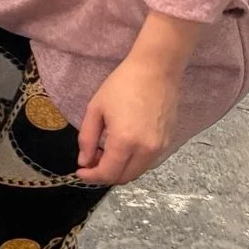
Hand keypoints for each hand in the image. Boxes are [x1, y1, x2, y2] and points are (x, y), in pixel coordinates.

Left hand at [75, 55, 180, 184]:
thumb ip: (87, 138)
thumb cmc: (122, 85)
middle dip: (104, 174)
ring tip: (105, 152)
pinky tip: (123, 147)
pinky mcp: (169, 142)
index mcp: (125, 141)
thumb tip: (84, 161)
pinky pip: (148, 161)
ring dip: (120, 169)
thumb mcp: (96, 109)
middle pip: (124, 177)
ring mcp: (160, 147)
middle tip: (91, 160)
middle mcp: (146, 150)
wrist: (156, 71)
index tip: (80, 171)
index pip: (108, 173)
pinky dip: (133, 162)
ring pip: (137, 171)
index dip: (91, 177)